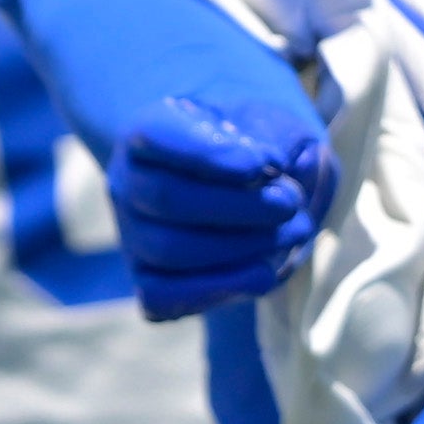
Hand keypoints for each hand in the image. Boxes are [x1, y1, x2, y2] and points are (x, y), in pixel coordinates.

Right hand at [114, 80, 338, 321]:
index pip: (157, 136)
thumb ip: (279, 138)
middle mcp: (129, 181)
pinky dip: (216, 290)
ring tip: (295, 232)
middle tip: (291, 202)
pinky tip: (265, 275)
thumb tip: (286, 166)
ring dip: (240, 248)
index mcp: (150, 129)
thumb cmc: (258, 146)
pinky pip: (161, 297)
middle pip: (166, 198)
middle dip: (240, 207)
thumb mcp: (275, 126)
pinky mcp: (147, 279)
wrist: (250, 184)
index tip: (266, 164)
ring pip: (168, 250)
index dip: (210, 153)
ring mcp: (133, 233)